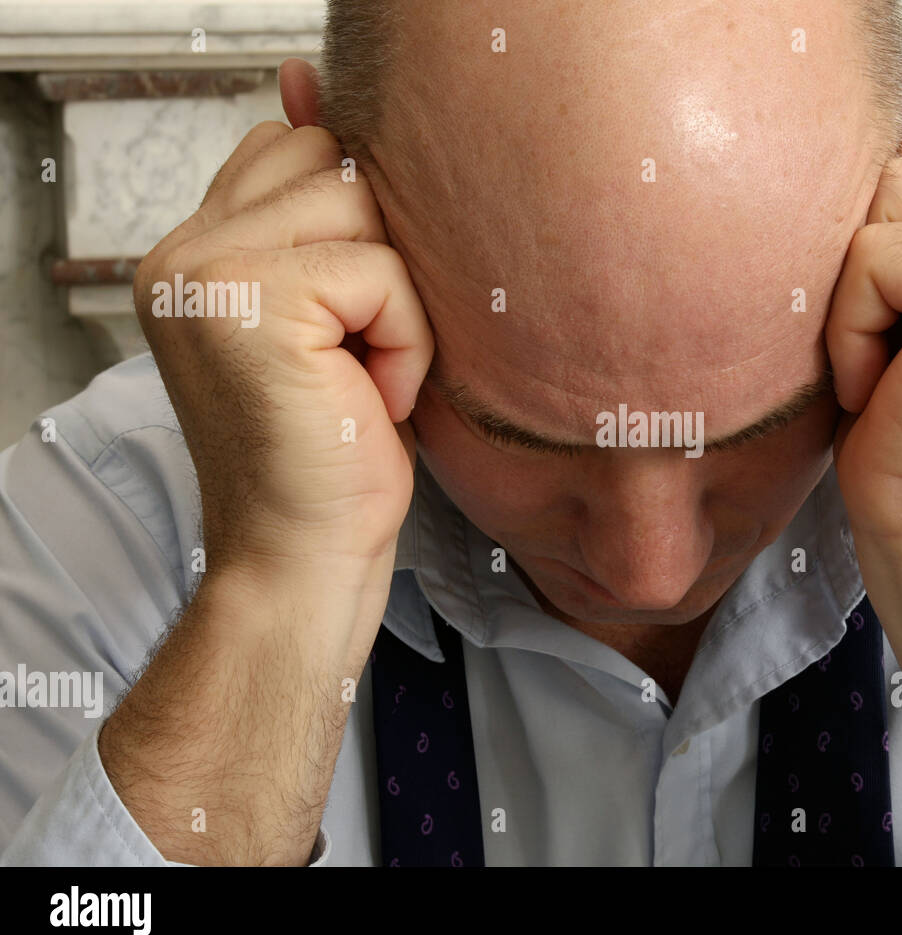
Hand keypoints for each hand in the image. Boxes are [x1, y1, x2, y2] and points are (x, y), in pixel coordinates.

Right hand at [102, 93, 434, 862]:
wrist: (302, 567)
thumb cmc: (333, 462)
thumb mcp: (338, 327)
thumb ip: (323, 221)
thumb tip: (311, 86)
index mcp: (194, 254)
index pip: (291, 152)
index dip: (355, 214)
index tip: (363, 301)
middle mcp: (182, 253)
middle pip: (333, 162)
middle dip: (380, 258)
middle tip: (364, 354)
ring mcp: (204, 273)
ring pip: (362, 206)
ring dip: (398, 302)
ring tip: (367, 378)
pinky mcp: (249, 300)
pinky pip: (381, 270)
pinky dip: (405, 339)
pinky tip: (371, 399)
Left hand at [827, 121, 901, 774]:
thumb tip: (862, 168)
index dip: (885, 231)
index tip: (894, 330)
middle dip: (870, 255)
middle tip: (888, 354)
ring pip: (890, 194)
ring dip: (858, 291)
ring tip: (886, 371)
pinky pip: (874, 253)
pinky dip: (853, 326)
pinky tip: (879, 389)